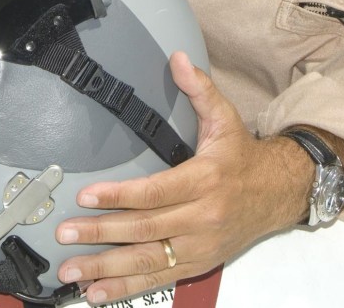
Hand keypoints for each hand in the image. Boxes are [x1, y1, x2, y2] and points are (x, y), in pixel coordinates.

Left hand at [55, 51, 309, 303]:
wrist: (279, 194)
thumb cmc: (242, 155)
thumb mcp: (225, 117)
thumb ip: (199, 89)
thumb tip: (178, 59)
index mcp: (204, 181)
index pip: (156, 192)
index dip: (119, 195)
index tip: (86, 196)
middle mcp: (201, 218)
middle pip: (145, 229)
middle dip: (101, 233)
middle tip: (65, 232)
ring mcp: (200, 246)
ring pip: (148, 261)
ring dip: (106, 269)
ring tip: (71, 270)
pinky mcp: (198, 263)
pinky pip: (159, 278)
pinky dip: (126, 288)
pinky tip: (97, 292)